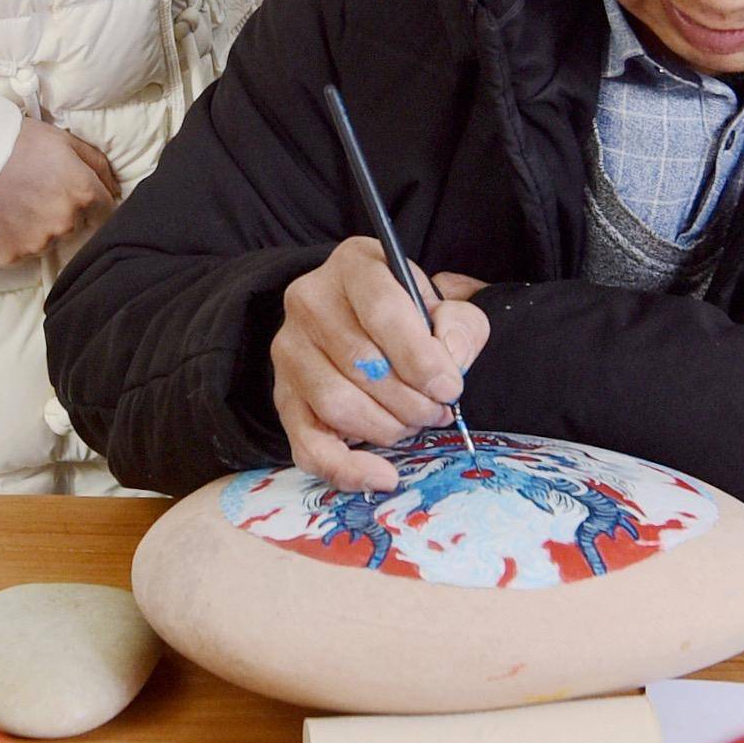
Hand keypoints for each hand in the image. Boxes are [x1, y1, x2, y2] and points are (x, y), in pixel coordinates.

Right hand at [0, 114, 122, 269]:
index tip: (71, 192)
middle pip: (76, 226)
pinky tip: (2, 217)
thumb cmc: (15, 143)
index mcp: (83, 192)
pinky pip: (22, 252)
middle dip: (62, 212)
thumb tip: (117, 189)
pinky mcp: (12, 256)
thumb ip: (97, 164)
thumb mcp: (63, 140)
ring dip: (39, 227)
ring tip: (16, 202)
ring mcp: (38, 243)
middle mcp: (65, 222)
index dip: (90, 201)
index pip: (106, 211)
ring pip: (48, 240)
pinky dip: (15, 239)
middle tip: (36, 192)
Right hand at [268, 239, 490, 492]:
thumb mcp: (445, 305)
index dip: (420, 357)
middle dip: (411, 400)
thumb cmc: (408, 317)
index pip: (383, 310)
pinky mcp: (283, 397)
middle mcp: (309, 301)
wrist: (362, 324)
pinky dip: (348, 470)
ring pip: (336, 404)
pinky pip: (307, 446)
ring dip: (387, 428)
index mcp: (354, 265)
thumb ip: (460, 326)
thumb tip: (450, 362)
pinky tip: (383, 476)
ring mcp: (289, 350)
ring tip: (413, 424)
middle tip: (437, 411)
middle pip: (360, 364)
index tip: (449, 389)